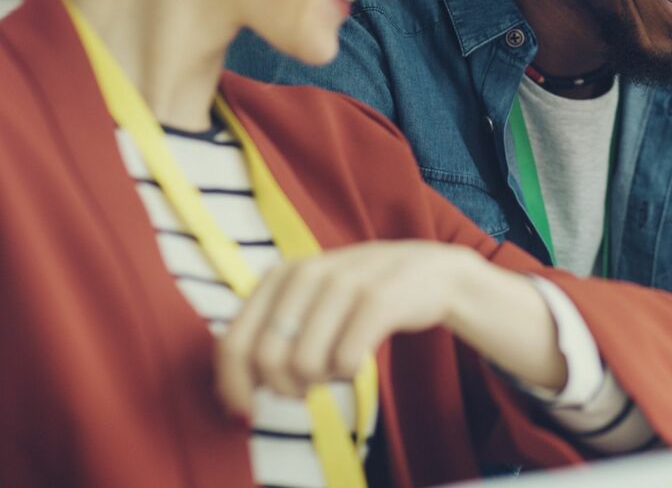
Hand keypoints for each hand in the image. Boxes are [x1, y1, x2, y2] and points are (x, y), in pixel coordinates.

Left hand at [216, 241, 480, 417]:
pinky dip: (348, 373)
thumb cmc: (360, 297)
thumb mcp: (310, 298)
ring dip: (320, 381)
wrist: (431, 272)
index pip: (234, 343)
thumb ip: (269, 330)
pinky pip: (345, 362)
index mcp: (282, 275)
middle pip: (266, 360)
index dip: (233, 386)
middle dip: (283, 387)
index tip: (246, 411)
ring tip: (335, 367)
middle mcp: (307, 273)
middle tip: (305, 388)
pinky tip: (357, 360)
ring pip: (305, 365)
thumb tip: (229, 391)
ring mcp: (344, 283)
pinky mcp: (378, 299)